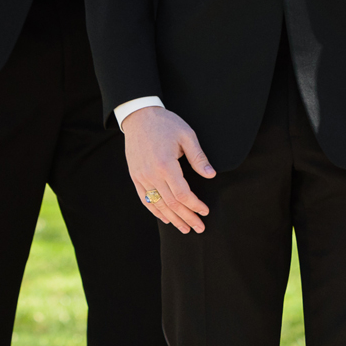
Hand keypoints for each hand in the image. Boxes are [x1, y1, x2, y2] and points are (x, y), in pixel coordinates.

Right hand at [120, 106, 214, 233]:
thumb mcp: (187, 135)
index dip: (195, 205)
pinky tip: (166, 218)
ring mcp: (141, 177)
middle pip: (171, 203)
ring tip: (185, 228)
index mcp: (166, 164)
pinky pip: (145, 199)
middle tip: (199, 228)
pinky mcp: (135, 176)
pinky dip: (156, 211)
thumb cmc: (165, 123)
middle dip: (187, 217)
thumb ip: (198, 157)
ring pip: (158, 204)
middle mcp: (151, 174)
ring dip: (173, 218)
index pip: (182, 193)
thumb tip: (211, 175)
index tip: (205, 211)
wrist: (139, 116)